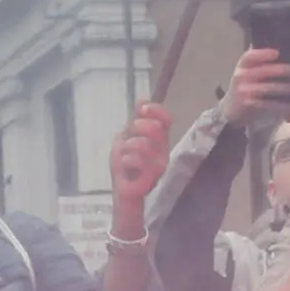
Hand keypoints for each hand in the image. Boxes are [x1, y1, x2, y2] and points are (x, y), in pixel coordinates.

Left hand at [109, 100, 170, 218]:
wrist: (123, 190)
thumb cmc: (126, 165)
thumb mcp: (127, 137)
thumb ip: (135, 121)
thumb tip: (142, 100)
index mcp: (160, 138)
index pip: (166, 118)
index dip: (155, 110)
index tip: (141, 110)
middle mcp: (163, 149)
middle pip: (155, 128)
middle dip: (136, 127)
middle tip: (127, 137)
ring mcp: (160, 163)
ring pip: (144, 143)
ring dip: (128, 146)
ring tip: (124, 154)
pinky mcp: (153, 176)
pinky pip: (137, 160)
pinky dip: (125, 159)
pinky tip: (124, 165)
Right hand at [221, 47, 289, 125]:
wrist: (231, 109)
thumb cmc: (246, 85)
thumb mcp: (249, 70)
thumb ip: (261, 61)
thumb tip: (282, 47)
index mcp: (243, 65)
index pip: (250, 56)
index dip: (262, 54)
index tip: (276, 53)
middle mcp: (241, 76)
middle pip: (262, 71)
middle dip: (281, 70)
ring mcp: (243, 91)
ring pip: (267, 88)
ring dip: (285, 88)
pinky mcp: (248, 104)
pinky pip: (267, 104)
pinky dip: (281, 104)